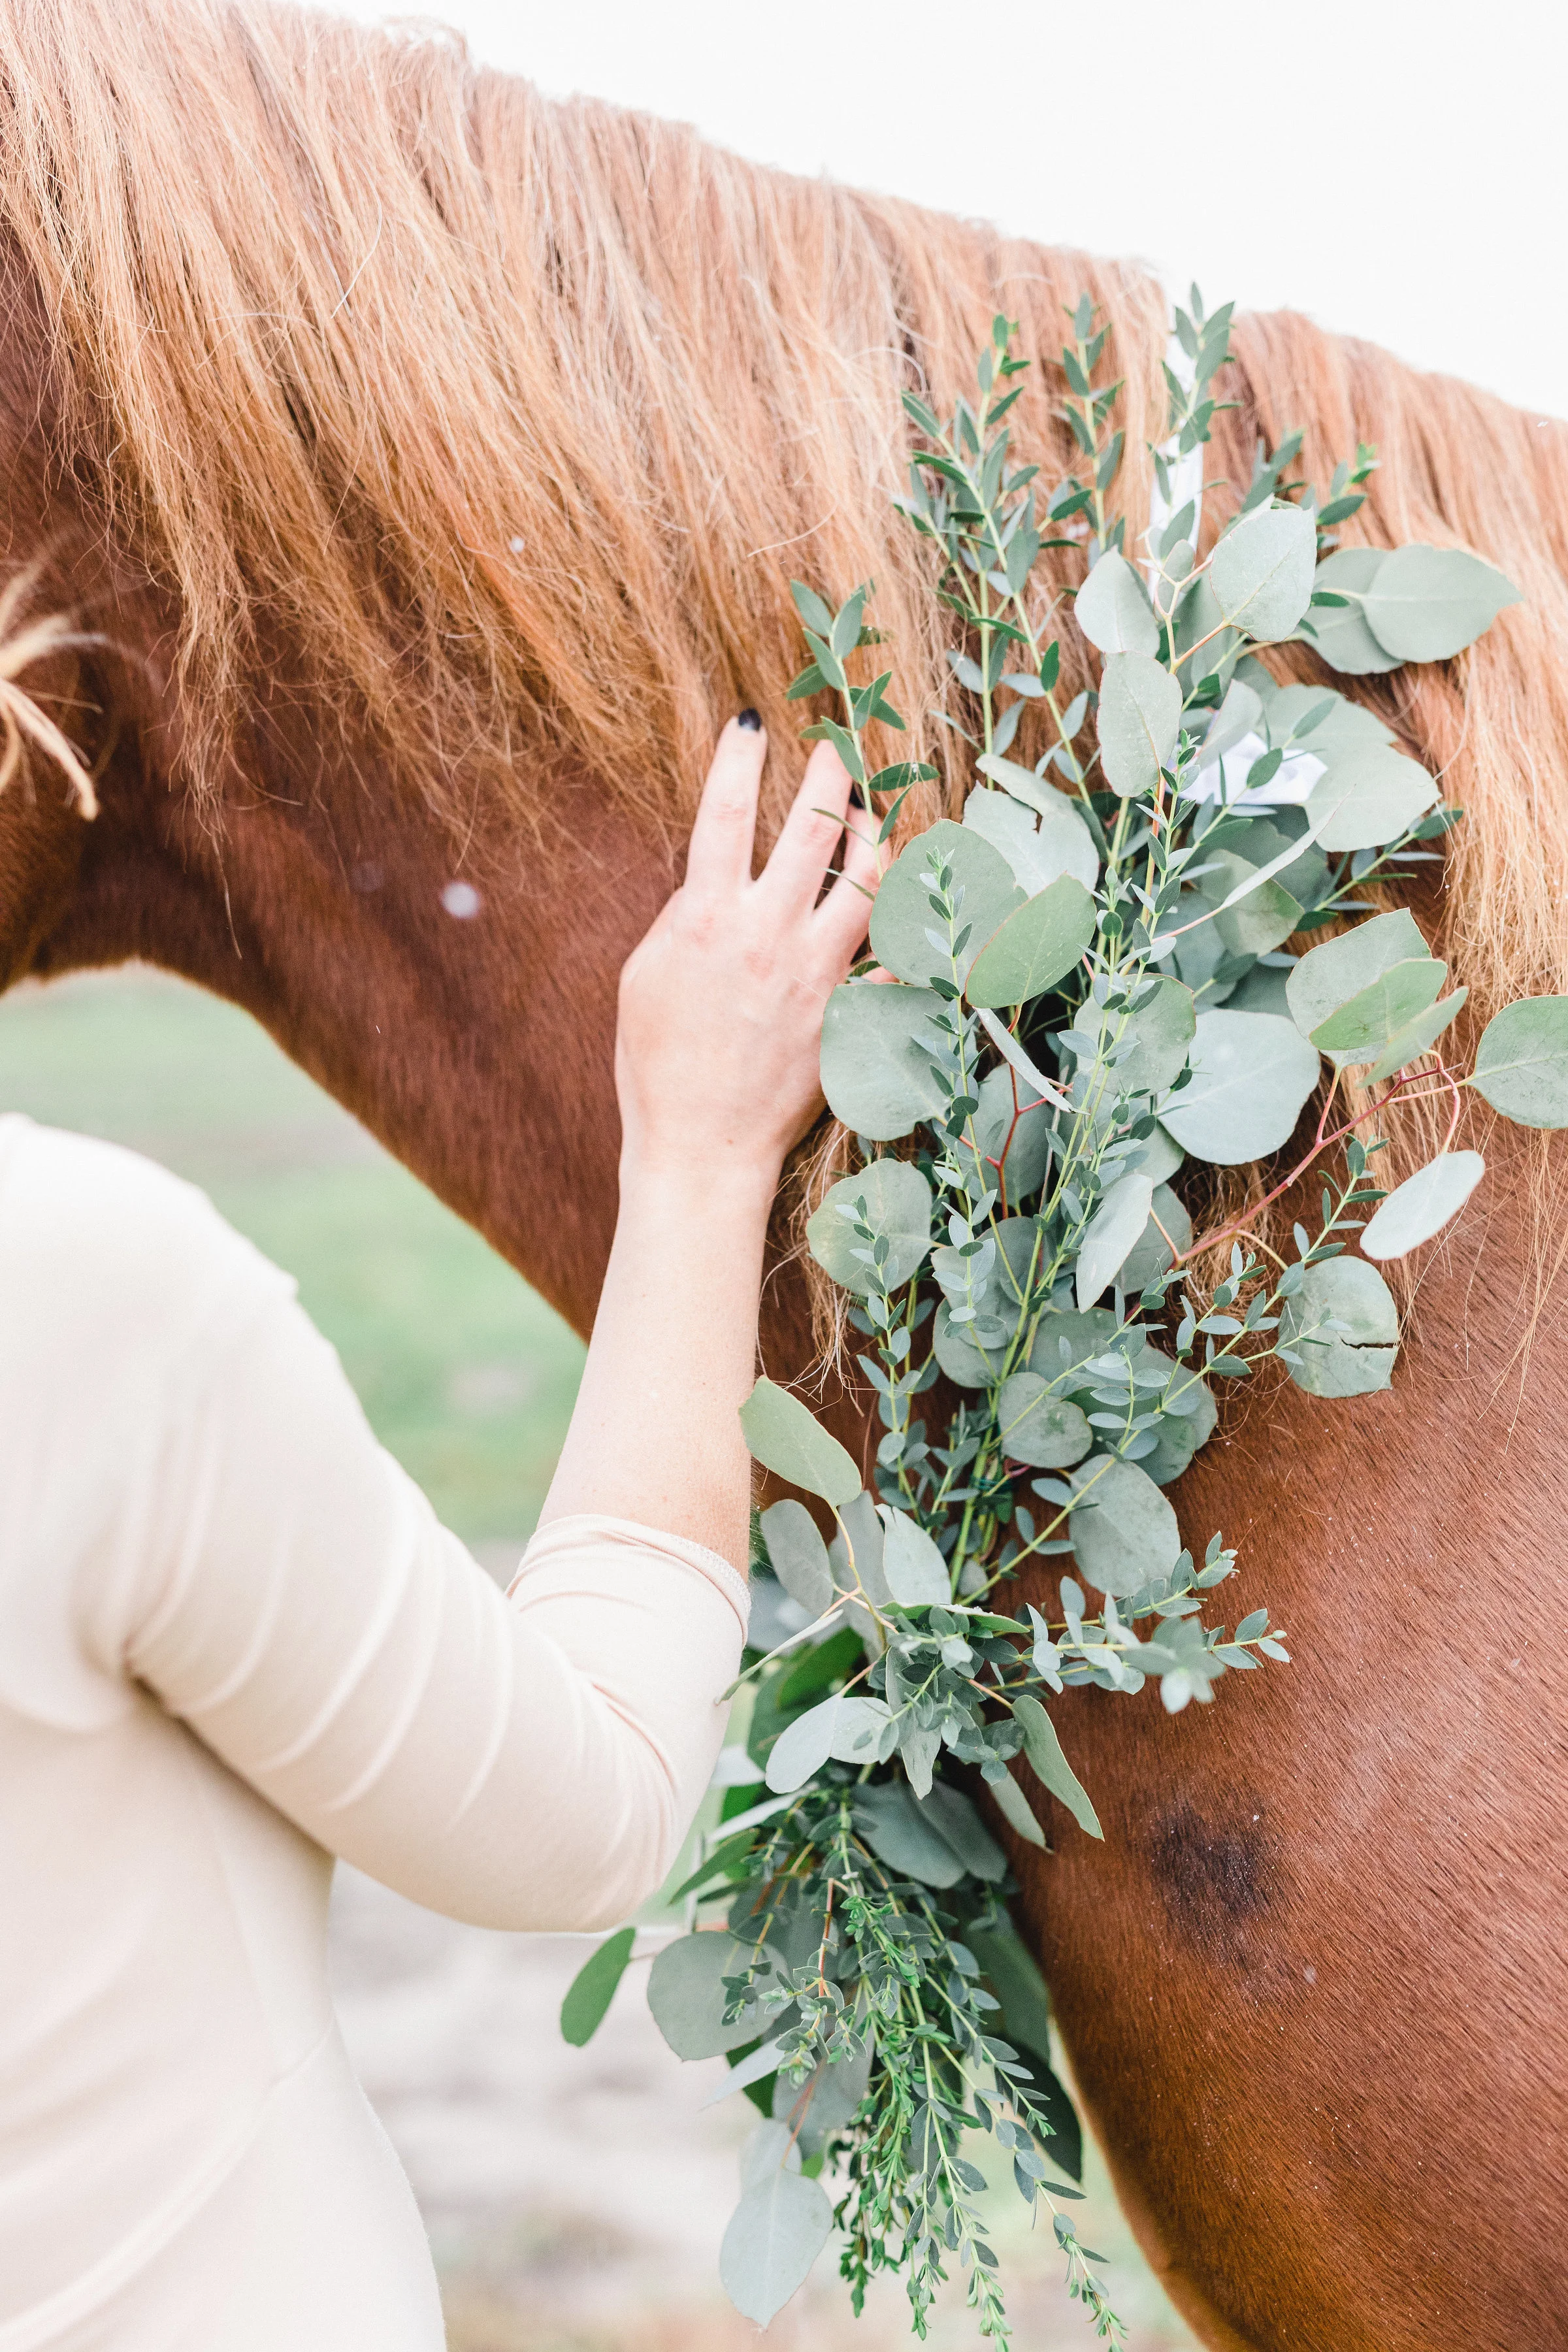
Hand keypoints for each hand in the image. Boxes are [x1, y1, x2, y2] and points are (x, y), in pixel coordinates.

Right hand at [615, 714, 880, 1194]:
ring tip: (870, 818)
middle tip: (835, 750)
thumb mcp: (644, 978)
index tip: (753, 721)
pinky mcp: (849, 1012)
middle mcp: (768, 935)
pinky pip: (896, 955)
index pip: (724, 812)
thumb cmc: (656, 1066)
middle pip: (812, 829)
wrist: (702, 1145)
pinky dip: (909, 923)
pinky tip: (911, 899)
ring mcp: (817, 973)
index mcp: (706, 918)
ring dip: (875, 837)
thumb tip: (710, 877)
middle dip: (827, 774)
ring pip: (870, 881)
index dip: (739, 757)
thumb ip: (680, 917)